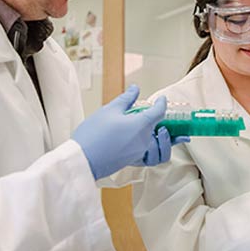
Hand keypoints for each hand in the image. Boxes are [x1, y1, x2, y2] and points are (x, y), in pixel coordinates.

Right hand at [72, 85, 188, 179]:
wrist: (82, 159)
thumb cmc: (94, 133)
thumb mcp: (110, 110)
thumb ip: (126, 98)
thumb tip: (136, 88)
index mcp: (141, 125)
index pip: (159, 112)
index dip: (162, 103)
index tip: (161, 99)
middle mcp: (144, 141)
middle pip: (164, 132)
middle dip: (167, 124)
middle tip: (163, 117)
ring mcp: (140, 153)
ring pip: (162, 150)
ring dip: (166, 142)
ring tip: (162, 132)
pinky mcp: (133, 161)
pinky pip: (152, 158)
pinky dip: (156, 152)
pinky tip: (151, 145)